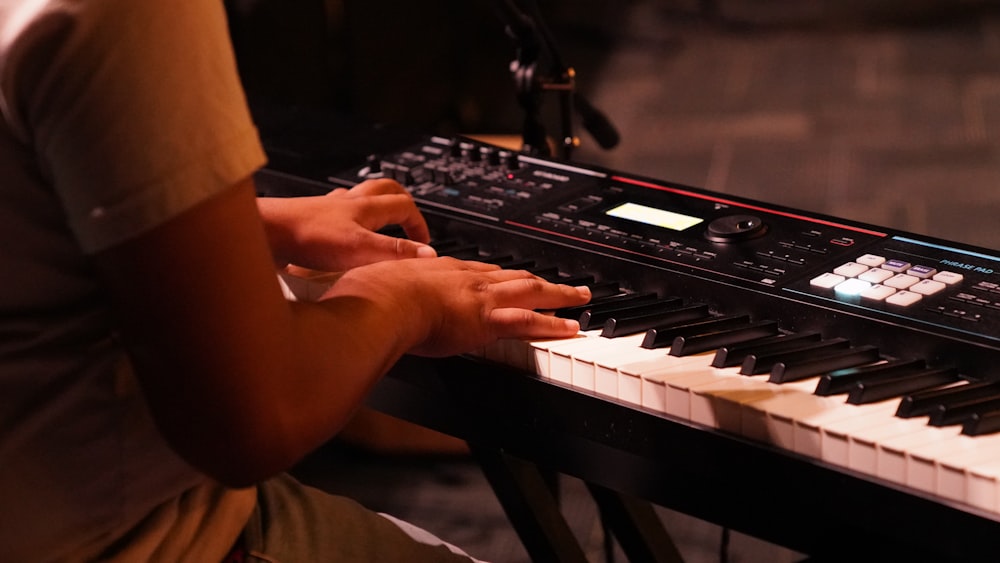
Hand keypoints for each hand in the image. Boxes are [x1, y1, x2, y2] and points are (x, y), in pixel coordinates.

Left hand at [258, 178, 436, 271]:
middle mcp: (348, 203)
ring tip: (378, 225)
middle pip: (384, 189)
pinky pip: (335, 213)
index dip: (419, 224)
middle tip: (409, 221)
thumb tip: (429, 255)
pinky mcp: (309, 220)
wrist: (265, 232)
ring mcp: (327, 209)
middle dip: (402, 203)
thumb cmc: (306, 236)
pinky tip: (340, 237)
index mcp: (366, 207)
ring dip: (374, 208)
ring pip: (359, 198)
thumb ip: (395, 252)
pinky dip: (346, 220)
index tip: (424, 244)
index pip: (405, 205)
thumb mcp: (360, 248)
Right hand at [323, 257, 592, 357]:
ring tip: (580, 297)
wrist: (375, 301)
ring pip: (529, 291)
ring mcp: (476, 297)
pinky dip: (553, 323)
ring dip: (557, 294)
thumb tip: (349, 302)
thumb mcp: (364, 286)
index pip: (475, 271)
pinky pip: (528, 321)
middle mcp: (462, 278)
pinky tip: (571, 326)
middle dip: (536, 278)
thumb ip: (366, 294)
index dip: (495, 274)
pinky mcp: (484, 320)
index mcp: (436, 270)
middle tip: (560, 282)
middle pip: (509, 275)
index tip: (508, 276)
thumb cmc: (364, 295)